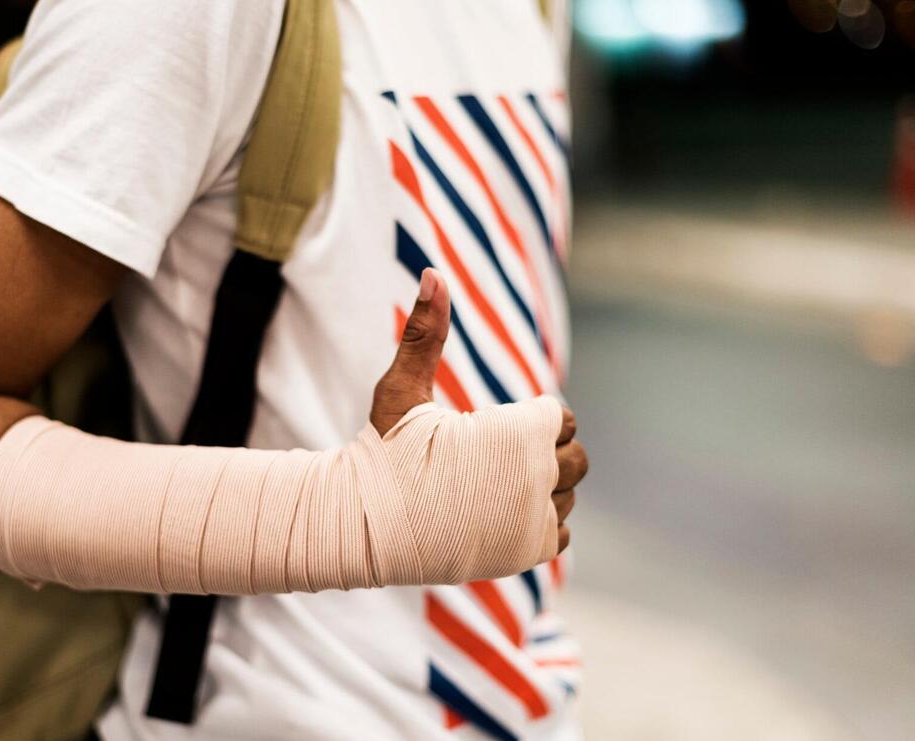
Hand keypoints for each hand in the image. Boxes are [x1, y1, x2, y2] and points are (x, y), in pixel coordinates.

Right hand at [370, 267, 585, 554]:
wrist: (364, 527)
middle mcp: (539, 479)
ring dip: (542, 488)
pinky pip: (558, 532)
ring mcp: (536, 520)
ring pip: (568, 496)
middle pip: (577, 458)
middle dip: (544, 453)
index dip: (528, 420)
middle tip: (496, 457)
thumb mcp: (401, 389)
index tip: (491, 429)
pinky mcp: (527, 553)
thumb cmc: (381, 453)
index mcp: (520, 435)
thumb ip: (425, 332)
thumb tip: (432, 272)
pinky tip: (497, 513)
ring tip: (491, 486)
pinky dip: (537, 522)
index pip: (559, 419)